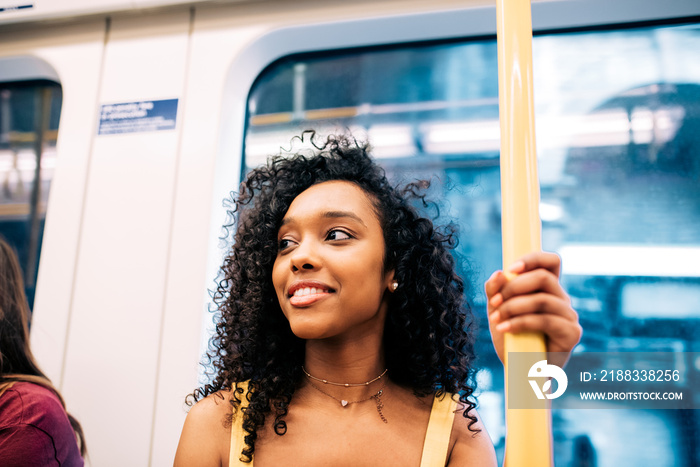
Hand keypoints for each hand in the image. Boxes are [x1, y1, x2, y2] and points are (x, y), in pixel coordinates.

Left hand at [485, 251, 581, 365]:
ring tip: (496, 319)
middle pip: (544, 277)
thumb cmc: (511, 339)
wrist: (520, 371)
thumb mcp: (498, 311)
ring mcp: (569, 316)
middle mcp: (561, 299)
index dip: (533, 259)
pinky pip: (545, 320)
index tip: (511, 268)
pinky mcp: (572, 333)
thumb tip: (498, 273)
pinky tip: (504, 328)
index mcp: (547, 289)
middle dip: (514, 286)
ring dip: (513, 307)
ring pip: (542, 299)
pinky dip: (520, 322)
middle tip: (495, 301)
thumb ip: (495, 292)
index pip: (551, 262)